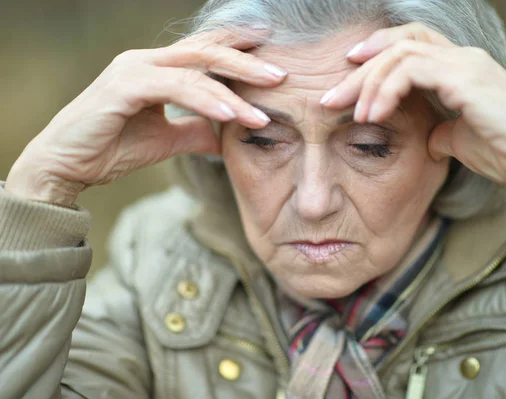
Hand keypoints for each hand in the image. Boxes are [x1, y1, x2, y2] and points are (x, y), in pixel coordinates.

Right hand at [6, 28, 286, 205]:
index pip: (204, 52)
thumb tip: (228, 137)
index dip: (237, 49)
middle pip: (205, 52)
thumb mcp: (167, 140)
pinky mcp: (123, 87)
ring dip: (232, 92)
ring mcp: (133, 70)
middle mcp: (146, 61)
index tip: (272, 57)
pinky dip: (205, 101)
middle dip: (246, 63)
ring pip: (194, 70)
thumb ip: (197, 132)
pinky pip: (174, 89)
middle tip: (281, 75)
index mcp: (156, 69)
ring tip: (262, 113)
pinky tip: (230, 117)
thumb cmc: (112, 148)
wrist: (67, 166)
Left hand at [322, 23, 505, 193]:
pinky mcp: (465, 77)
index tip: (348, 72)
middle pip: (397, 45)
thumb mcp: (460, 140)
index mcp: (459, 67)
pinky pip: (411, 71)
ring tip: (347, 111)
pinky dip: (385, 91)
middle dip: (358, 70)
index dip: (377, 51)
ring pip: (399, 53)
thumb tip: (425, 140)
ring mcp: (463, 63)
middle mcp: (460, 58)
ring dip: (367, 83)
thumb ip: (440, 132)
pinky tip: (372, 115)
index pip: (410, 43)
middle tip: (329, 97)